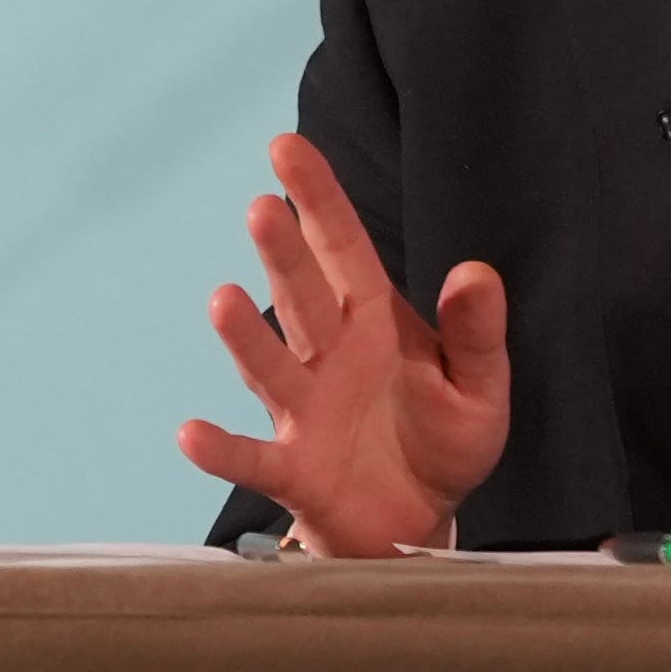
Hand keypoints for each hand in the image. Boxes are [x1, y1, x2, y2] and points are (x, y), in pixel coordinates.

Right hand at [175, 134, 511, 555]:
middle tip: (262, 208)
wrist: (417, 525)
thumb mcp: (480, 387)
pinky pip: (254, 458)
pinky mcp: (293, 470)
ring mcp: (303, 410)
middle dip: (282, 254)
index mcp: (372, 321)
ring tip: (223, 300)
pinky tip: (191, 434)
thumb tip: (476, 272)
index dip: (317, 197)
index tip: (286, 146)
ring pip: (272, 365)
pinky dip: (224, 450)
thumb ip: (476, 333)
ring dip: (246, 337)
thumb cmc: (443, 441)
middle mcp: (328, 354)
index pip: (342, 248)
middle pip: (302, 296)